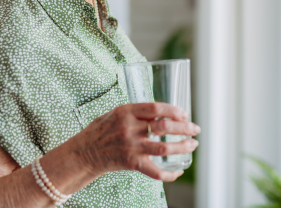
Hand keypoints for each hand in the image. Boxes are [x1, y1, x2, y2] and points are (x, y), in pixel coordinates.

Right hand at [71, 102, 200, 181]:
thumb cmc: (101, 130)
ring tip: (193, 145)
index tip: (185, 114)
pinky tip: (178, 171)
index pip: (156, 108)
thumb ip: (136, 112)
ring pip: (164, 147)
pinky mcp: (131, 162)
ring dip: (183, 146)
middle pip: (164, 126)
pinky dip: (169, 173)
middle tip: (195, 129)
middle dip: (185, 128)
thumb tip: (161, 112)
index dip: (174, 110)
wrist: (84, 152)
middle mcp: (129, 128)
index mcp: (126, 111)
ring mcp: (131, 146)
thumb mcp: (116, 113)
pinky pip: (155, 171)